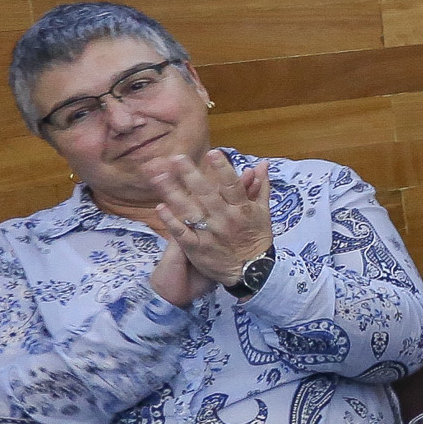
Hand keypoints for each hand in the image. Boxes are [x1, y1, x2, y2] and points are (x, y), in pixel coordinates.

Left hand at [149, 152, 272, 290]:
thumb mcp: (263, 212)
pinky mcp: (197, 248)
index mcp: (242, 208)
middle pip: (206, 194)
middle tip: (176, 158)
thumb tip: (261, 164)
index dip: (222, 169)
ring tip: (159, 176)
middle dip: (191, 175)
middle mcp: (225, 219)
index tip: (212, 152)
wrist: (251, 271)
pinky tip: (160, 207)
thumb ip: (260, 187)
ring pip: (190, 210)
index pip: (232, 185)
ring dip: (173, 192)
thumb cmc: (257, 237)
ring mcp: (210, 233)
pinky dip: (171, 220)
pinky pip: (182, 232)